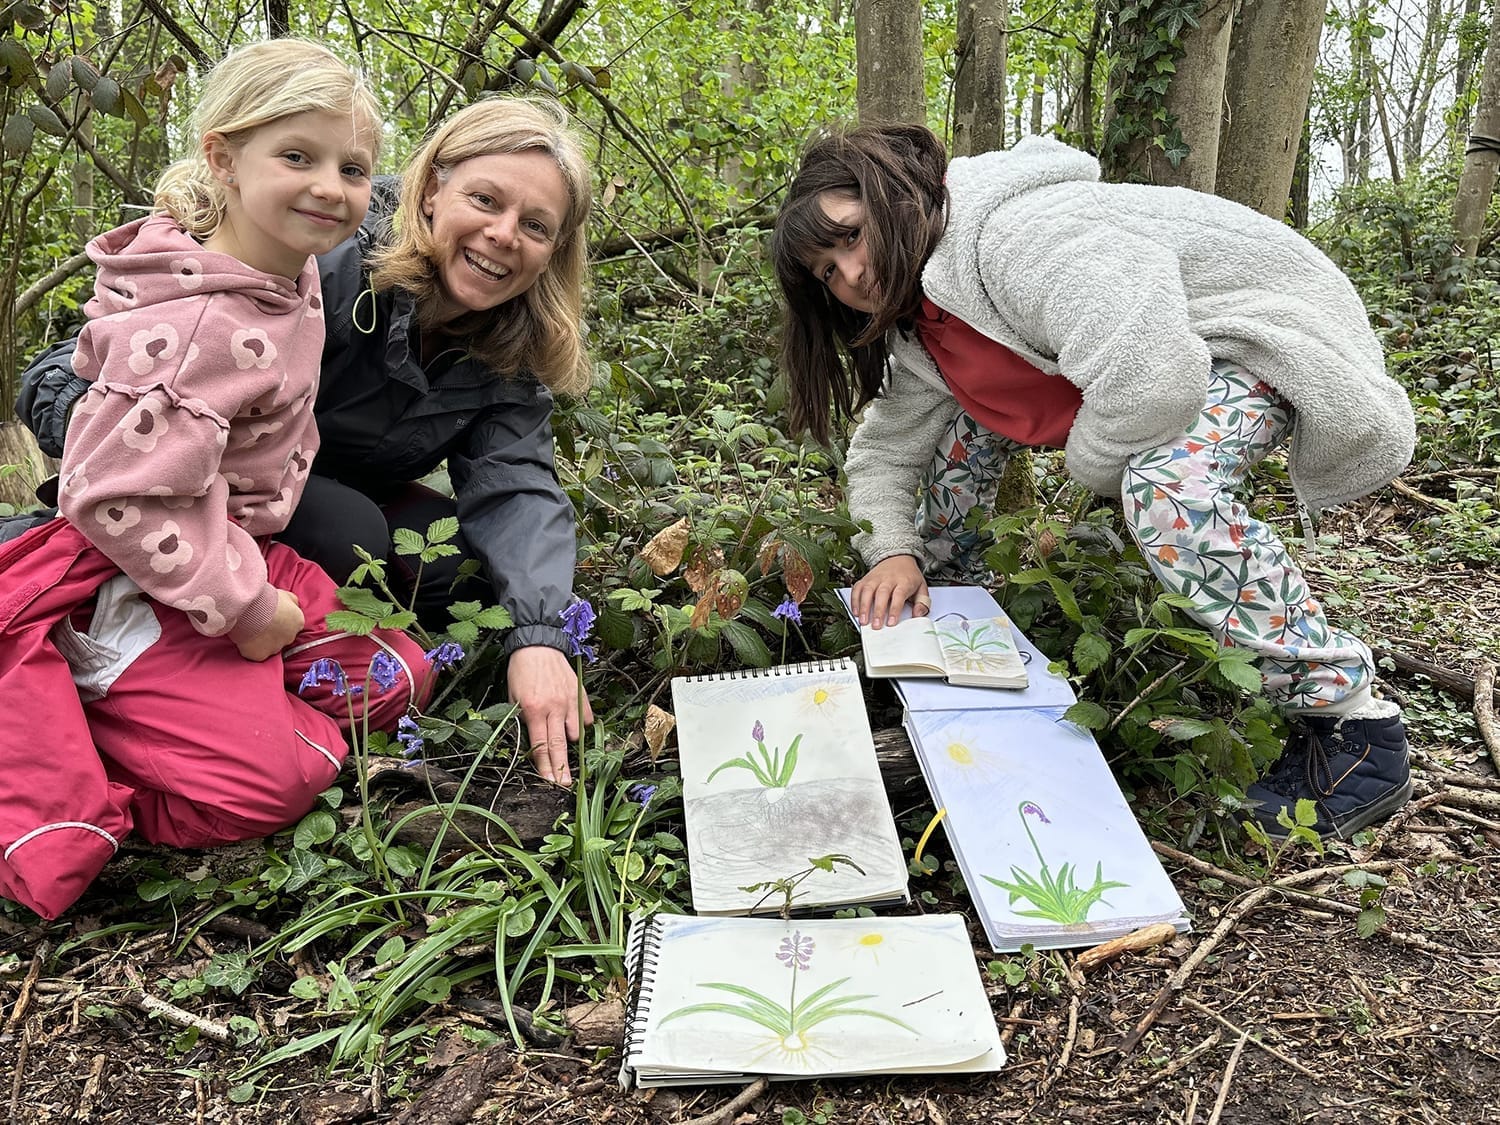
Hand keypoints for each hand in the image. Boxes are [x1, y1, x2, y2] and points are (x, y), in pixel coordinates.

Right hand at [235, 589, 303, 661]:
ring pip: (269, 647)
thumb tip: (295, 606)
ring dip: (262, 641)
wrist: (250, 608)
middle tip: (260, 623)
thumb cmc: (267, 599)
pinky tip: (245, 638)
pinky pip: (256, 654)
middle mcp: (290, 637)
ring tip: (251, 629)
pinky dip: (250, 648)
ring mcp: (276, 648)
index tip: (270, 618)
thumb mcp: (286, 594)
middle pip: (282, 638)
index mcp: (298, 622)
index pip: (292, 626)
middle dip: (272, 633)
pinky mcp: (261, 655)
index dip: (280, 622)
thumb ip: (293, 602)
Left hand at [508, 644, 592, 786]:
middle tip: (566, 784)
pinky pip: (585, 717)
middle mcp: (553, 708)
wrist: (538, 644)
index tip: (549, 781)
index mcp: (533, 710)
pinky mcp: (580, 694)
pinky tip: (572, 720)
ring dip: (569, 740)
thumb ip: (523, 720)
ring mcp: (569, 701)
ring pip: (575, 732)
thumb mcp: (513, 697)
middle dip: (562, 768)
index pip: (541, 745)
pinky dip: (580, 723)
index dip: (545, 766)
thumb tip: (532, 741)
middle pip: (560, 745)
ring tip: (563, 738)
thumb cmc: (522, 670)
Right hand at [850, 555, 929, 628]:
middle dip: (878, 610)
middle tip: (876, 625)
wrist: (898, 557)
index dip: (894, 609)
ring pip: (867, 590)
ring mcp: (875, 578)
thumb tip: (918, 615)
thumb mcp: (921, 587)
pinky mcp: (866, 578)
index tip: (891, 622)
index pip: (899, 595)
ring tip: (863, 621)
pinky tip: (856, 611)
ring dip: (864, 606)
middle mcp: (888, 579)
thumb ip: (922, 603)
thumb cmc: (909, 575)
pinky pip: (857, 588)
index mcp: (904, 581)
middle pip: (881, 593)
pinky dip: (854, 600)